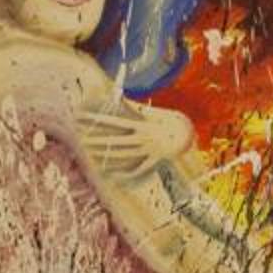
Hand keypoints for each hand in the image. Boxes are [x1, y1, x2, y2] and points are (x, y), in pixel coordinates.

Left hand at [76, 100, 194, 179]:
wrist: (190, 136)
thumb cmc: (171, 121)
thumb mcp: (155, 112)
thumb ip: (135, 107)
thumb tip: (119, 96)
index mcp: (143, 126)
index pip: (116, 122)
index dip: (99, 119)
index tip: (84, 116)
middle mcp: (144, 139)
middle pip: (117, 141)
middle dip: (98, 140)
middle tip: (81, 139)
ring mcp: (148, 151)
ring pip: (124, 154)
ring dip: (107, 155)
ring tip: (90, 153)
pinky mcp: (154, 161)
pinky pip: (138, 169)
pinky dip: (126, 174)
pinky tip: (113, 175)